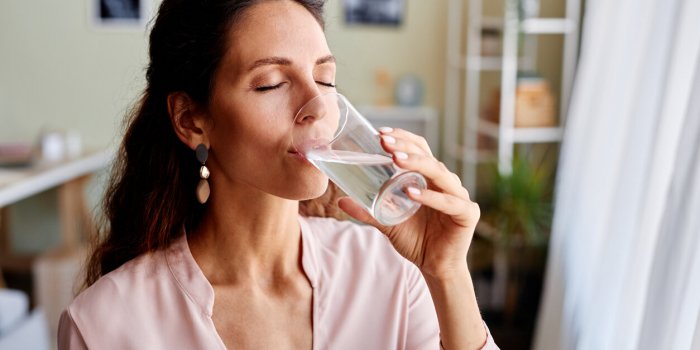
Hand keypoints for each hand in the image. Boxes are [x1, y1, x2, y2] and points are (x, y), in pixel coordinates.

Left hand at [337, 127, 480, 278]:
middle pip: (428, 156)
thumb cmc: (416, 240)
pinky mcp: (467, 213)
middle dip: (405, 147)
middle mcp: (446, 183)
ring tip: (396, 160)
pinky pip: (449, 201)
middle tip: (384, 142)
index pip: (420, 149)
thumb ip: (368, 211)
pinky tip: (412, 191)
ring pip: (439, 173)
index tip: (381, 133)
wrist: (435, 267)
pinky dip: (431, 196)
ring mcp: (459, 196)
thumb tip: (340, 199)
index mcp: (430, 178)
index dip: (403, 138)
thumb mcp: (387, 223)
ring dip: (417, 164)